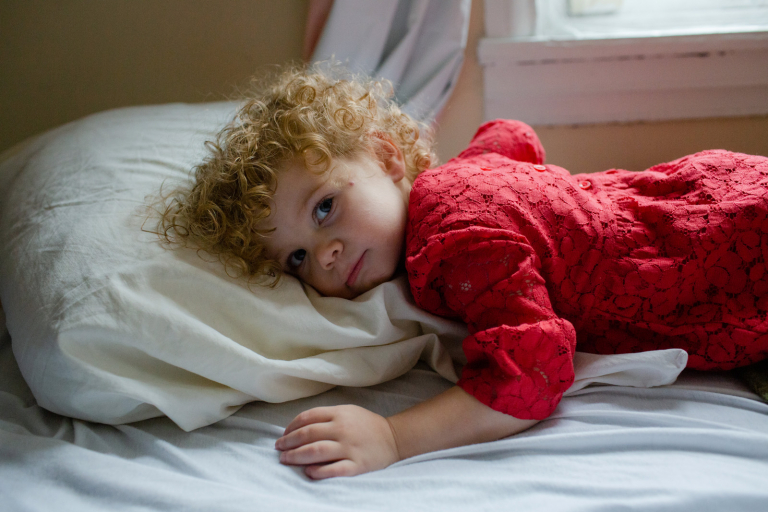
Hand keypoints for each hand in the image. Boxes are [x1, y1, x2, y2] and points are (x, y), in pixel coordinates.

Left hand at [275, 405, 400, 478]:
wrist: (394, 438)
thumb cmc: (366, 425)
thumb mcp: (347, 411)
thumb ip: (326, 416)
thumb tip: (299, 427)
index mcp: (339, 413)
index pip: (308, 417)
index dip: (291, 426)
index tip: (284, 435)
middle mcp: (342, 429)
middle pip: (308, 435)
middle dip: (289, 442)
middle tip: (279, 449)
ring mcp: (349, 448)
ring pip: (316, 451)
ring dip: (296, 456)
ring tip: (285, 460)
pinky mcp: (356, 465)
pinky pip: (334, 469)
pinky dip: (319, 471)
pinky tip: (309, 472)